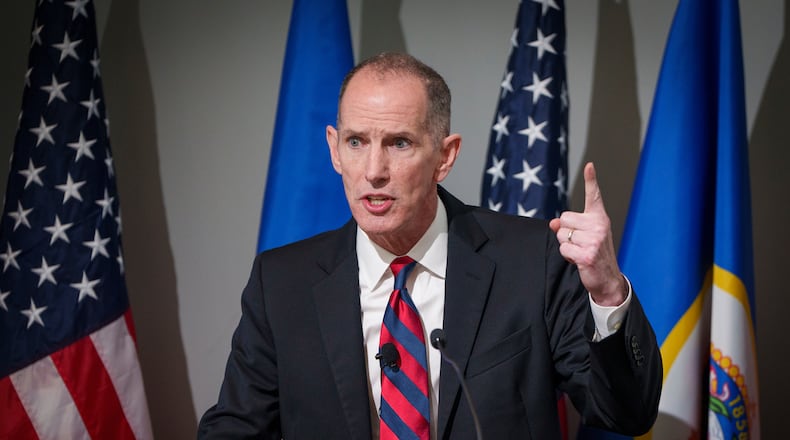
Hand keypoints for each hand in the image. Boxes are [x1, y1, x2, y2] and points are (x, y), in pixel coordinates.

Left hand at [549, 162, 625, 305]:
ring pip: (561, 235)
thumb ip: (569, 226)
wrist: (608, 279)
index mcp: (599, 218)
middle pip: (564, 219)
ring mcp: (594, 240)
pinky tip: (579, 260)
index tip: (589, 166)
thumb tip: (553, 223)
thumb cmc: (594, 254)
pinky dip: (567, 256)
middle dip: (566, 232)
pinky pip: (563, 249)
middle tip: (580, 243)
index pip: (594, 196)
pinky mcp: (586, 254)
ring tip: (581, 252)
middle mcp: (599, 226)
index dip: (590, 180)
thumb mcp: (584, 236)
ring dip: (566, 245)